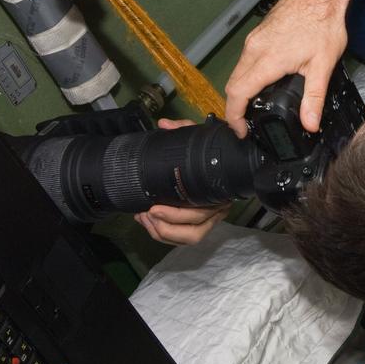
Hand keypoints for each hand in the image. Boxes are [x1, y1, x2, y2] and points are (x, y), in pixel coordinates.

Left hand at [133, 118, 230, 244]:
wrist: (221, 160)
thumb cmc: (209, 152)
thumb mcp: (199, 137)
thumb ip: (183, 128)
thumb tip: (164, 124)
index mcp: (218, 192)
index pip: (201, 212)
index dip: (176, 215)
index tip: (154, 207)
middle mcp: (217, 210)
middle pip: (194, 231)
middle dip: (165, 226)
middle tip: (146, 213)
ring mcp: (210, 220)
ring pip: (189, 238)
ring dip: (163, 233)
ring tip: (144, 218)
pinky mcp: (200, 224)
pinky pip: (183, 238)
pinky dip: (164, 233)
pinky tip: (147, 221)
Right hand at [224, 0, 346, 136]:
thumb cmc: (322, 21)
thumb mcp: (323, 65)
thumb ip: (314, 98)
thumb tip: (310, 123)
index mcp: (267, 60)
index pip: (238, 93)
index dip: (235, 116)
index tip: (240, 130)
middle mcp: (254, 49)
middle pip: (232, 85)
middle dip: (235, 108)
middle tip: (246, 125)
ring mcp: (254, 40)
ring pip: (237, 72)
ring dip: (240, 92)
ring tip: (253, 108)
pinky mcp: (257, 35)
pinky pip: (244, 61)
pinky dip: (246, 77)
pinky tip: (262, 83)